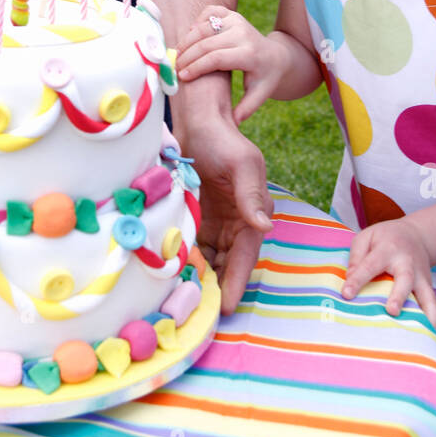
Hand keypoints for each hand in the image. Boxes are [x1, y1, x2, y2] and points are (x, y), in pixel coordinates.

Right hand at [176, 4, 286, 122]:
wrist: (276, 56)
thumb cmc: (264, 78)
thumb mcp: (260, 94)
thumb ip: (246, 108)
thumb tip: (232, 123)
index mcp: (250, 54)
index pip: (217, 58)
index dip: (197, 67)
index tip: (183, 77)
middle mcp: (243, 33)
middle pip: (206, 43)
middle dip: (187, 56)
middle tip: (174, 68)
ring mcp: (238, 20)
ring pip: (204, 27)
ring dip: (187, 41)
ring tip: (177, 56)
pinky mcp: (232, 14)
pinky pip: (209, 12)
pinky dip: (197, 22)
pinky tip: (190, 37)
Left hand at [176, 112, 272, 314]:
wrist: (197, 124)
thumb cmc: (223, 140)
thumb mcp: (242, 163)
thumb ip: (251, 195)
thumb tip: (265, 226)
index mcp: (254, 213)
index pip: (246, 254)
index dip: (237, 280)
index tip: (225, 305)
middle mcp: (237, 224)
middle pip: (228, 264)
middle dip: (216, 287)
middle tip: (199, 313)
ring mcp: (216, 224)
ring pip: (210, 260)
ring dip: (199, 278)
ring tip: (182, 301)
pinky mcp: (196, 221)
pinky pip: (192, 248)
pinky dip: (185, 262)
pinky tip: (170, 277)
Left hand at [340, 217, 435, 328]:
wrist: (416, 235)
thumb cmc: (384, 239)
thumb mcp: (366, 237)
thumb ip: (357, 256)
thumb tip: (350, 280)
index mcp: (387, 249)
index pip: (371, 265)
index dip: (358, 280)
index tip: (347, 295)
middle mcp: (407, 263)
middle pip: (405, 278)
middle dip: (399, 295)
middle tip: (392, 311)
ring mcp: (421, 276)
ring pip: (425, 293)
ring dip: (424, 311)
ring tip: (421, 330)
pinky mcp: (428, 286)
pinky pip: (432, 302)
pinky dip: (433, 317)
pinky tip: (430, 333)